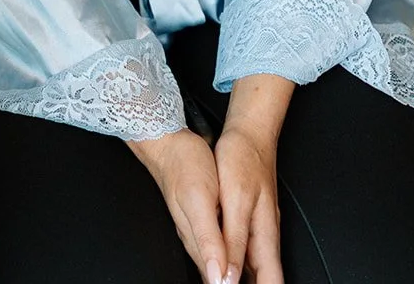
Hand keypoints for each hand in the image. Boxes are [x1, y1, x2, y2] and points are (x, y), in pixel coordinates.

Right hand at [129, 130, 228, 283]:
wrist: (169, 143)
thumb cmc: (184, 166)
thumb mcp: (199, 200)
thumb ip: (208, 239)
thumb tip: (217, 276)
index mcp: (198, 240)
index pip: (218, 278)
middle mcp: (196, 239)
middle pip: (216, 274)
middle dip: (229, 282)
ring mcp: (197, 228)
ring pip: (216, 262)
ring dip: (228, 274)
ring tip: (244, 281)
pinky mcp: (199, 217)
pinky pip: (214, 246)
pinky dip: (224, 258)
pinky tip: (230, 260)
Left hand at [214, 123, 282, 283]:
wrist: (248, 132)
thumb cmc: (242, 159)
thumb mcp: (235, 201)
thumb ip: (234, 241)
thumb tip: (229, 278)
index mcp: (265, 236)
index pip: (271, 283)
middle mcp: (265, 236)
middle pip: (264, 279)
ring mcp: (259, 228)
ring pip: (255, 268)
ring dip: (243, 279)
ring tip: (222, 282)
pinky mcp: (249, 219)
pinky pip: (247, 252)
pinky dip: (238, 265)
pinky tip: (226, 266)